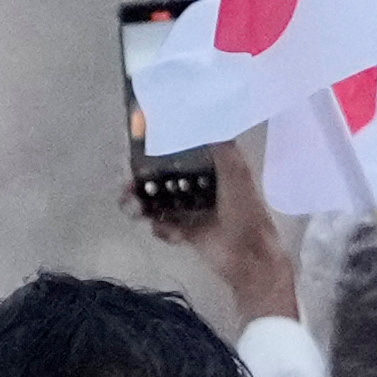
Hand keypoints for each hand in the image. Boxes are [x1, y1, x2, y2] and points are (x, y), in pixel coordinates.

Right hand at [143, 138, 298, 328]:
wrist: (248, 256)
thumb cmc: (244, 211)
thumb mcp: (237, 173)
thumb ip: (221, 149)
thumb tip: (203, 121)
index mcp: (213, 169)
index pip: (180, 155)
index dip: (159, 153)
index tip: (140, 152)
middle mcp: (200, 186)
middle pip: (163, 179)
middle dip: (143, 181)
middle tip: (127, 186)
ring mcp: (192, 210)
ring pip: (158, 202)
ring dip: (142, 204)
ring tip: (133, 208)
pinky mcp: (186, 232)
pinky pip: (164, 226)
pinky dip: (162, 229)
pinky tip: (171, 232)